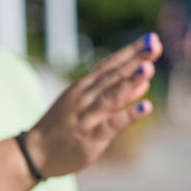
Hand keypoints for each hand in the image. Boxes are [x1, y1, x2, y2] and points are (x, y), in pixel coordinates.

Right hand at [24, 35, 158, 177]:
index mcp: (85, 86)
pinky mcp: (92, 136)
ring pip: (112, 95)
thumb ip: (116, 94)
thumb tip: (144, 82)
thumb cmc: (63, 127)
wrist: (35, 153)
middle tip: (154, 44)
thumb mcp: (88, 105)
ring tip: (149, 67)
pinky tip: (147, 106)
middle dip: (135, 59)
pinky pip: (113, 124)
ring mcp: (88, 116)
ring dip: (131, 80)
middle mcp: (86, 97)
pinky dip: (130, 115)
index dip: (131, 50)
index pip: (111, 64)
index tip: (151, 37)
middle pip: (113, 74)